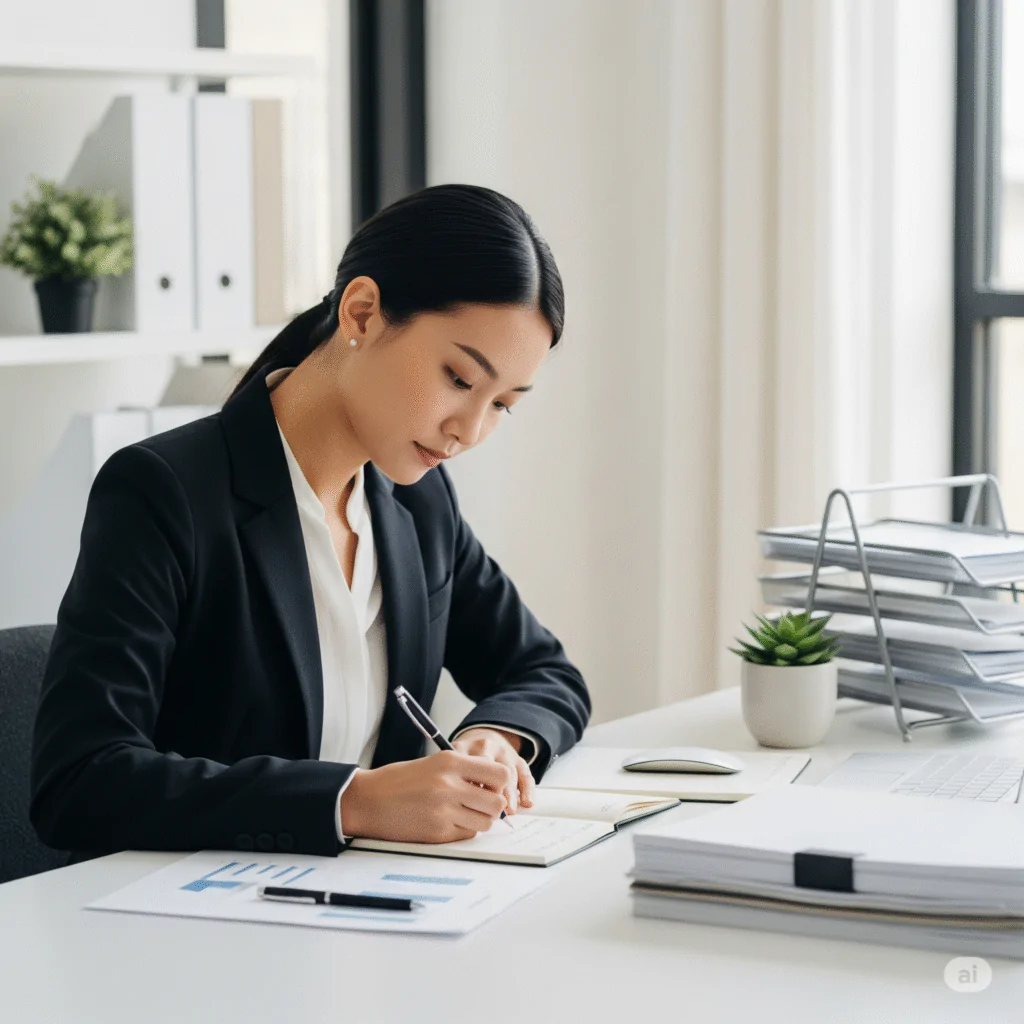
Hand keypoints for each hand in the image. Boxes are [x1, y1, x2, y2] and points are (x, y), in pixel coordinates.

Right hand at [340, 750, 512, 843]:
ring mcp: (444, 810)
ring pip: (486, 822)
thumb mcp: (435, 763)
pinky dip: (463, 830)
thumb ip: (465, 772)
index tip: (491, 787)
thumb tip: (496, 788)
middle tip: (480, 804)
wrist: (368, 800)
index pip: (500, 774)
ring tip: (463, 813)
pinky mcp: (437, 832)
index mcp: (451, 761)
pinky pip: (467, 835)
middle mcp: (450, 785)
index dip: (500, 783)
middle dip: (493, 806)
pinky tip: (447, 822)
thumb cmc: (400, 780)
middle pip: (497, 803)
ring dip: (479, 820)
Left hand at [451, 727, 535, 815]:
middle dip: (495, 790)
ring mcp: (504, 752)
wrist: (479, 741)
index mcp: (466, 748)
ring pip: (511, 772)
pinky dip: (528, 790)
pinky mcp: (519, 760)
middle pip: (493, 768)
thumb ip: (452, 779)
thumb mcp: (449, 765)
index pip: (471, 766)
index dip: (473, 787)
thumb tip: (459, 806)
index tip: (472, 803)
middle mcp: (487, 747)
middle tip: (494, 810)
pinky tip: (527, 803)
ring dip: (511, 794)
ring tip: (509, 811)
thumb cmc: (460, 762)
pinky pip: (526, 775)